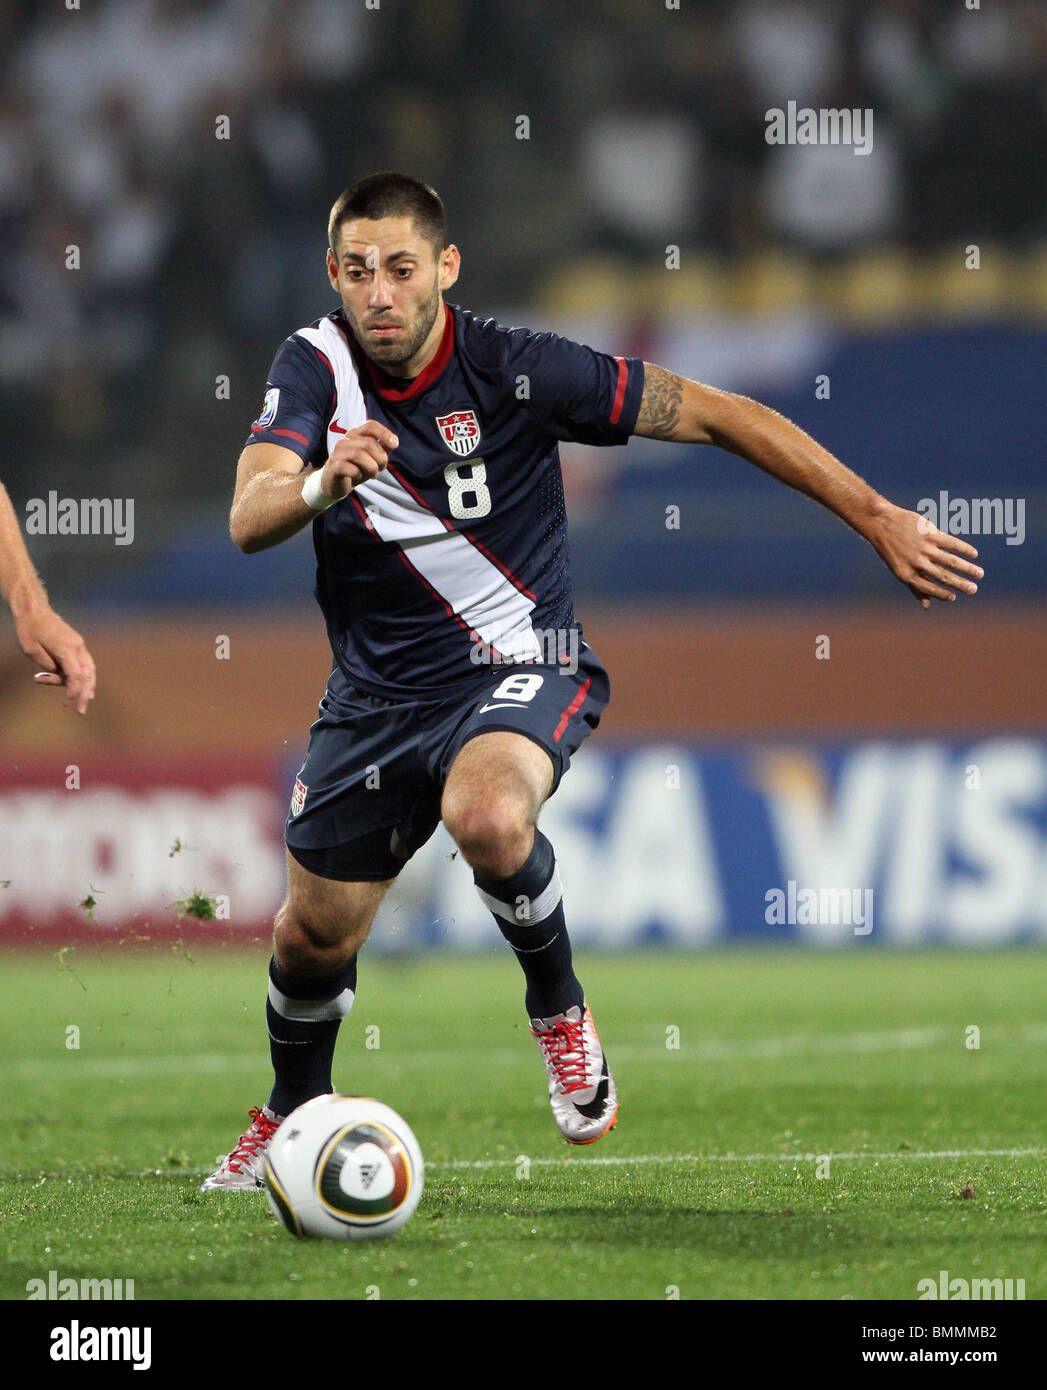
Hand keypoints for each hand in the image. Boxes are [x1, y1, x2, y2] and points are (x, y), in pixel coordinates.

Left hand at [14, 604, 95, 713]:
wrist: (34, 610)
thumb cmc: (29, 629)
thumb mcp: (31, 651)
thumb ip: (48, 666)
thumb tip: (60, 677)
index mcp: (65, 647)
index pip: (74, 675)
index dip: (72, 691)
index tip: (66, 704)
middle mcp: (77, 646)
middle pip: (87, 674)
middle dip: (84, 694)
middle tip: (81, 711)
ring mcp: (79, 644)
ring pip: (89, 669)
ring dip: (88, 686)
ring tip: (85, 700)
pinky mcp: (76, 644)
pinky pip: (84, 664)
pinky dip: (85, 677)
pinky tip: (85, 687)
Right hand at [318, 421, 398, 500]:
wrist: (334, 484)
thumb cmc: (355, 468)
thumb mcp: (372, 458)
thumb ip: (382, 448)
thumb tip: (394, 441)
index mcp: (355, 435)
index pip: (370, 425)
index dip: (384, 433)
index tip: (395, 445)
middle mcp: (345, 440)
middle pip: (369, 443)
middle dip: (381, 458)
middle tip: (381, 468)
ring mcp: (337, 453)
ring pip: (359, 454)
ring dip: (372, 467)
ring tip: (373, 474)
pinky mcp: (333, 467)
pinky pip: (350, 468)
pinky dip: (358, 474)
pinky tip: (357, 476)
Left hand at [866, 500, 983, 607]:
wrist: (881, 524)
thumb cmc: (891, 550)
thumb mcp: (899, 570)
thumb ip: (914, 587)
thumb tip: (926, 606)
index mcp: (907, 574)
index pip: (929, 588)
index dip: (942, 594)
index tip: (954, 597)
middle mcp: (917, 563)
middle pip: (944, 576)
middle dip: (961, 584)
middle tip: (974, 589)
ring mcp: (924, 548)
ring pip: (951, 561)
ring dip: (968, 568)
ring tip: (979, 574)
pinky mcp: (929, 533)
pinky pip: (951, 543)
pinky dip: (964, 548)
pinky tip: (973, 554)